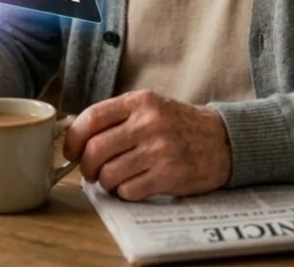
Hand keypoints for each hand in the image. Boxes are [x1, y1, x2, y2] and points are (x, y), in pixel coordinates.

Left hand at [63, 90, 232, 200]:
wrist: (222, 140)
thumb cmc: (179, 125)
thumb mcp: (150, 107)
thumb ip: (117, 117)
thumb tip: (75, 135)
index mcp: (140, 101)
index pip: (92, 118)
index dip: (73, 139)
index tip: (71, 151)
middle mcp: (149, 122)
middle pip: (95, 150)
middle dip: (87, 167)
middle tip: (92, 172)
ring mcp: (160, 149)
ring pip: (109, 174)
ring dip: (107, 182)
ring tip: (118, 178)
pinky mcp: (169, 175)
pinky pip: (129, 190)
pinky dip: (126, 192)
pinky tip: (136, 184)